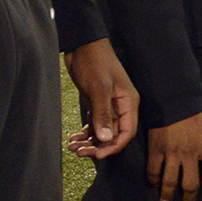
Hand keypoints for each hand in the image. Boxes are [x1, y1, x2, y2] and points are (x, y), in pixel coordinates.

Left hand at [63, 39, 138, 158]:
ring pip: (102, 131)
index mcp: (128, 102)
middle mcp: (121, 106)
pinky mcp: (96, 103)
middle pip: (113, 134)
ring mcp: (109, 105)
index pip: (127, 132)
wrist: (82, 45)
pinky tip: (73, 138)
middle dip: (98, 146)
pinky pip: (94, 124)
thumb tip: (106, 139)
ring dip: (89, 141)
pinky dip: (85, 133)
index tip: (97, 155)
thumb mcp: (99, 88)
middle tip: (80, 152)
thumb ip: (103, 114)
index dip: (114, 146)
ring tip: (73, 147)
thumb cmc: (95, 62)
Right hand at [146, 106, 201, 200]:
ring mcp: (171, 153)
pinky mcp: (156, 149)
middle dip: (189, 198)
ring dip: (168, 194)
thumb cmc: (199, 111)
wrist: (176, 97)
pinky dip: (153, 180)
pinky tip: (154, 184)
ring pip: (169, 181)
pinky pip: (153, 170)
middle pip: (190, 184)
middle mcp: (190, 155)